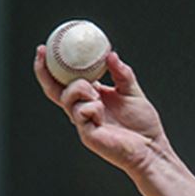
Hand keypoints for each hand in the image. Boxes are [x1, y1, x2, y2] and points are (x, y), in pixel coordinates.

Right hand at [33, 46, 168, 176]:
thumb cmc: (143, 125)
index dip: (53, 66)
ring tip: (97, 94)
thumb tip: (111, 54)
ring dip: (80, 88)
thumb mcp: (133, 92)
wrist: (152, 148)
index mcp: (93, 97)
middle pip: (54, 90)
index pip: (67, 81)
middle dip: (44, 71)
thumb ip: (122, 73)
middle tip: (42, 53)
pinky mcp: (87, 134)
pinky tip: (103, 112)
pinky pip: (80, 112)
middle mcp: (84, 109)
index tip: (45, 47)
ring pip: (68, 97)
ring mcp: (83, 122)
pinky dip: (92, 107)